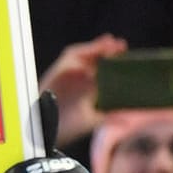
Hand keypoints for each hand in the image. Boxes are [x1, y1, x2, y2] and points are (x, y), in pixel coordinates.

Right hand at [39, 33, 126, 147]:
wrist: (44, 129)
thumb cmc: (65, 127)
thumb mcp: (91, 121)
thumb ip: (107, 118)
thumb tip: (127, 121)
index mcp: (88, 87)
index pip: (103, 69)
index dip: (114, 61)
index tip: (127, 57)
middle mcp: (78, 78)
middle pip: (94, 58)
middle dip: (107, 50)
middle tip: (122, 45)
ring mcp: (67, 74)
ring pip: (82, 55)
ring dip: (95, 47)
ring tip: (109, 43)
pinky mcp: (56, 72)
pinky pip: (68, 58)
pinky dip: (79, 53)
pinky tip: (93, 52)